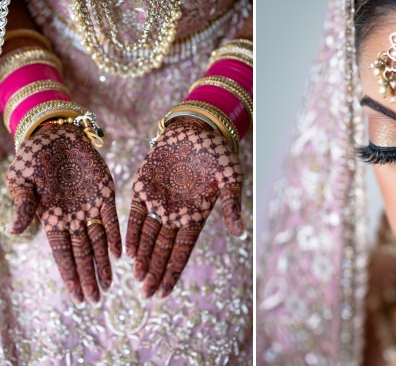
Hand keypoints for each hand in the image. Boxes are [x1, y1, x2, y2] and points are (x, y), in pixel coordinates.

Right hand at [5, 123, 120, 303]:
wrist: (55, 134)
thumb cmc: (33, 157)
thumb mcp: (22, 181)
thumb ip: (23, 206)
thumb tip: (13, 233)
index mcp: (52, 218)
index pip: (62, 254)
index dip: (70, 275)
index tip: (76, 296)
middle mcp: (73, 217)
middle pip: (83, 254)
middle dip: (89, 277)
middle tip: (96, 299)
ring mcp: (90, 207)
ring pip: (98, 242)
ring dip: (103, 263)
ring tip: (110, 285)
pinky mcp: (105, 193)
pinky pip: (112, 219)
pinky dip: (115, 236)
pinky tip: (120, 255)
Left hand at [126, 117, 243, 298]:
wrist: (197, 128)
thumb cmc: (218, 153)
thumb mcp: (230, 178)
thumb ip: (231, 205)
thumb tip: (239, 232)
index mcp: (197, 215)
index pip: (183, 251)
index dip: (173, 271)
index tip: (165, 292)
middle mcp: (176, 213)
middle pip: (163, 250)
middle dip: (155, 273)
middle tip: (146, 294)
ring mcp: (159, 202)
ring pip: (148, 238)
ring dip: (143, 258)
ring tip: (137, 279)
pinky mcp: (143, 187)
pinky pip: (136, 216)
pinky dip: (132, 234)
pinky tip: (127, 252)